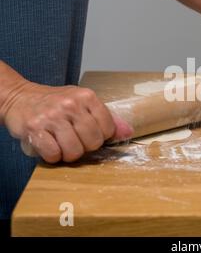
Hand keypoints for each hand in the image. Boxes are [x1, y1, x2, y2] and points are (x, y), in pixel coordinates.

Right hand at [1, 81, 132, 162]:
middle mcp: (71, 104)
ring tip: (62, 143)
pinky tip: (49, 145)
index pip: (108, 129)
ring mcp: (52, 116)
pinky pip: (53, 154)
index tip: (90, 133)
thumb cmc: (56, 103)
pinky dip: (52, 156)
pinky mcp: (34, 128)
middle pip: (93, 142)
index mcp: (87, 97)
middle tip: (75, 139)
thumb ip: (106, 118)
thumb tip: (128, 132)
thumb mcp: (84, 104)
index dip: (101, 136)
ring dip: (68, 153)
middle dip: (85, 147)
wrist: (20, 98)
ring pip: (74, 151)